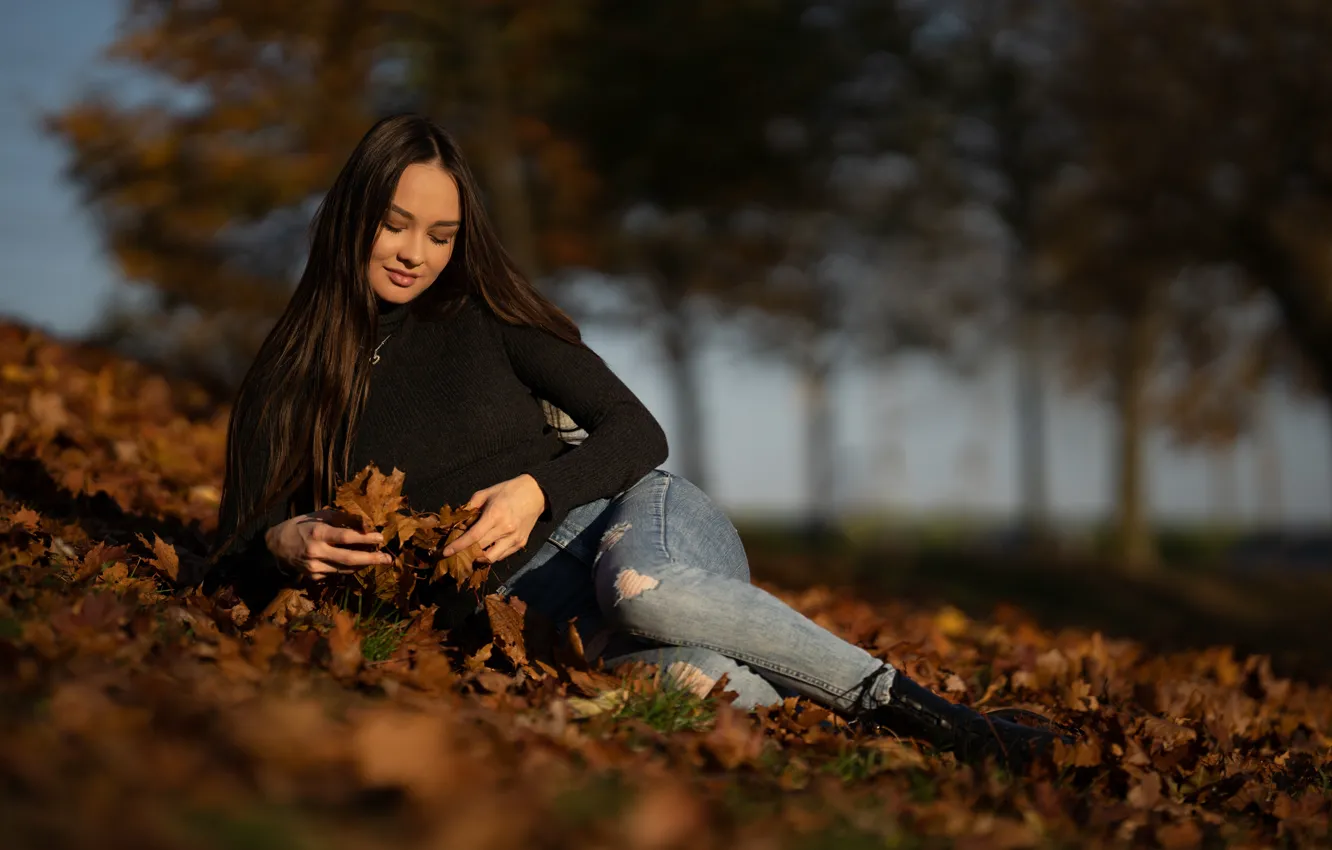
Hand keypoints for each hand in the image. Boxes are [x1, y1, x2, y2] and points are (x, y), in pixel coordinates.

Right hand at [264, 508, 393, 581]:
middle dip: (371, 559)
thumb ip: (340, 518)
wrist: (275, 544)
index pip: (347, 537)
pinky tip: (358, 565)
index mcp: (318, 533)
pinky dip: (348, 569)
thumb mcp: (318, 515)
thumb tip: (363, 521)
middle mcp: (316, 552)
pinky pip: (335, 573)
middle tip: (388, 559)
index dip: (365, 538)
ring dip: (363, 565)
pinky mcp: (312, 576)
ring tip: (377, 560)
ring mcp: (314, 567)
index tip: (380, 537)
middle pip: (349, 559)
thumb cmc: (300, 525)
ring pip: (344, 569)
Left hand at [442, 474, 547, 564]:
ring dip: (478, 558)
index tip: (445, 552)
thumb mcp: (486, 493)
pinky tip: (485, 548)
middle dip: (465, 553)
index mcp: (495, 515)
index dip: (457, 546)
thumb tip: (457, 520)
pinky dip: (491, 555)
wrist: (536, 493)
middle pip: (480, 550)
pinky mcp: (521, 543)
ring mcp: (514, 539)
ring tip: (470, 553)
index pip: (473, 537)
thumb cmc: (509, 491)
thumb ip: (470, 506)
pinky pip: (502, 556)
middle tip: (455, 553)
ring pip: (491, 558)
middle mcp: (505, 530)